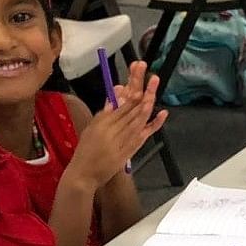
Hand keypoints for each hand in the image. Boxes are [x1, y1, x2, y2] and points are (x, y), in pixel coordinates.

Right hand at [68, 62, 166, 183]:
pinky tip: (162, 113)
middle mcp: (112, 129)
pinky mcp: (129, 151)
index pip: (120, 100)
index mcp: (102, 121)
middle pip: (130, 105)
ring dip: (147, 102)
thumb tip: (117, 93)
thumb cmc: (85, 150)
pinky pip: (143, 136)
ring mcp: (122, 140)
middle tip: (150, 73)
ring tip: (154, 86)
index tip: (138, 71)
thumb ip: (105, 112)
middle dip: (141, 87)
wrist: (83, 175)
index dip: (131, 84)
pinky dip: (154, 125)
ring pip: (138, 118)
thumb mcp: (92, 128)